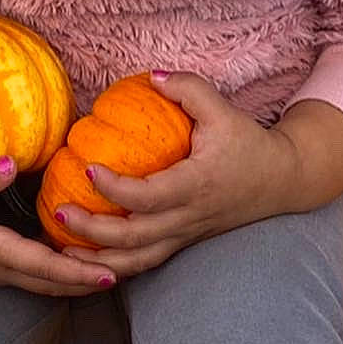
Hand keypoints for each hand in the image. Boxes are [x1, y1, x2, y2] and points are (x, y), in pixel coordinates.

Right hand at [0, 157, 115, 296]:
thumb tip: (9, 162)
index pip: (44, 268)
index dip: (79, 272)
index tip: (111, 273)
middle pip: (52, 284)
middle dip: (89, 282)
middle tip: (128, 273)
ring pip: (42, 283)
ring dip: (75, 280)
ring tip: (110, 269)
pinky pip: (30, 274)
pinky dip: (55, 271)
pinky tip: (72, 258)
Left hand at [52, 71, 301, 276]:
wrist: (282, 180)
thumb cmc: (248, 143)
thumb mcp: (223, 109)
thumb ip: (188, 89)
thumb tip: (152, 78)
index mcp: (197, 185)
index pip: (150, 196)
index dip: (116, 188)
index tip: (89, 169)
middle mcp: (189, 217)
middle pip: (135, 237)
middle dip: (93, 230)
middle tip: (60, 211)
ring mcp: (186, 235)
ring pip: (139, 260)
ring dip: (99, 260)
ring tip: (64, 250)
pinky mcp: (184, 242)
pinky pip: (146, 261)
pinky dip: (115, 264)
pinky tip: (87, 259)